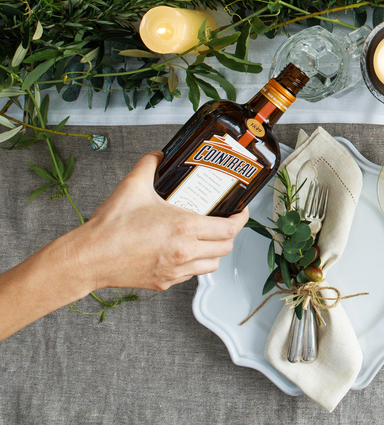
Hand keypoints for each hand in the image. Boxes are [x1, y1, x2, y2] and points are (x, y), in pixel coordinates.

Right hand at [68, 152, 248, 291]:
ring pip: (211, 265)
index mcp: (184, 229)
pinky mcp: (164, 283)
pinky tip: (183, 251)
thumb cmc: (109, 227)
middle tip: (225, 222)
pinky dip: (193, 264)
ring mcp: (175, 270)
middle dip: (230, 235)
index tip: (240, 211)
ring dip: (214, 251)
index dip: (241, 219)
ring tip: (206, 238)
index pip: (229, 229)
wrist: (87, 258)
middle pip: (225, 248)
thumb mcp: (132, 186)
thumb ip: (149, 164)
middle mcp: (184, 252)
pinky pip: (190, 275)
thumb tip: (159, 155)